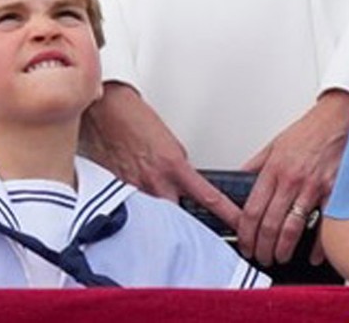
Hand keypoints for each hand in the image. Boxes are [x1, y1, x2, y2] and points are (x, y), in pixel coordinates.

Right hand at [83, 82, 240, 228]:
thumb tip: (182, 185)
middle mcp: (155, 182)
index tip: (241, 226)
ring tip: (161, 227)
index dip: (228, 216)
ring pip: (155, 219)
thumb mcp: (169, 143)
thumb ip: (178, 169)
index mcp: (174, 168)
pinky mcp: (116, 191)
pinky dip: (136, 211)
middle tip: (195, 237)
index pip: (210, 199)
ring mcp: (134, 189)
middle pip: (181, 220)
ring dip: (160, 222)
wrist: (107, 110)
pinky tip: (134, 212)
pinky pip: (131, 209)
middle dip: (188, 230)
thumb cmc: (136, 119)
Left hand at [236, 89, 348, 265]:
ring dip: (283, 248)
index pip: (252, 209)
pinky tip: (310, 254)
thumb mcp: (274, 145)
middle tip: (259, 256)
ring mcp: (314, 187)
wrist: (339, 118)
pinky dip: (318, 244)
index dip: (246, 232)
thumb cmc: (309, 131)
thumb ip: (256, 165)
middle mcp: (292, 180)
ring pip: (293, 227)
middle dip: (262, 246)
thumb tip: (240, 178)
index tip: (244, 242)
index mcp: (274, 170)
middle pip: (270, 223)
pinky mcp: (335, 192)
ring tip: (278, 257)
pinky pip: (324, 223)